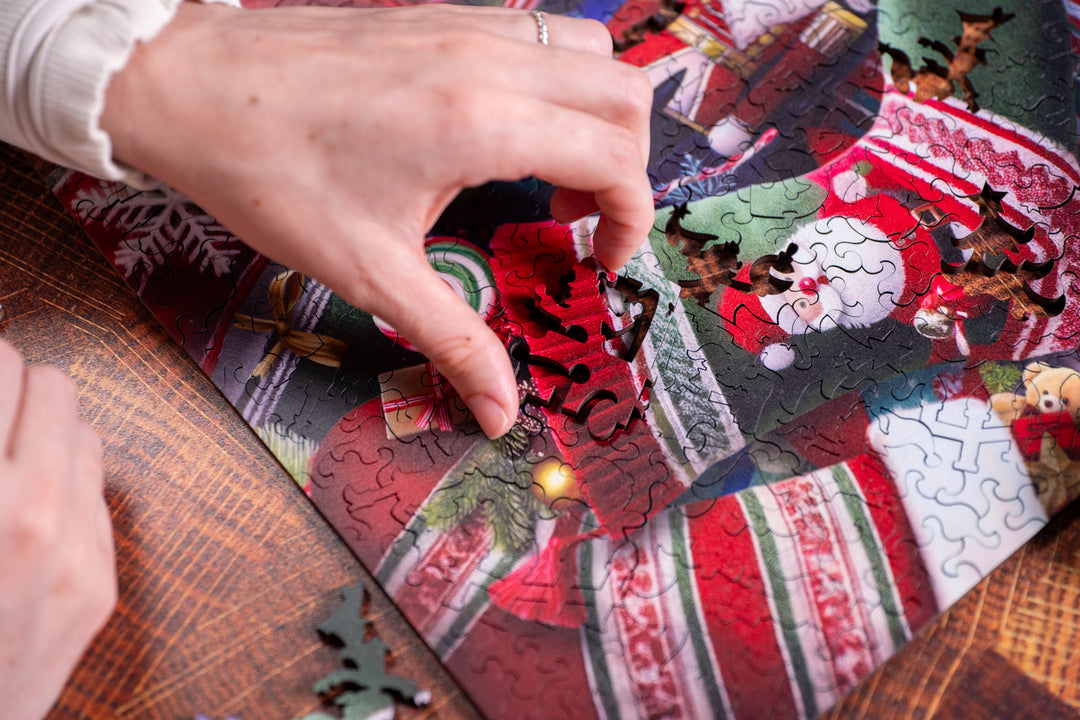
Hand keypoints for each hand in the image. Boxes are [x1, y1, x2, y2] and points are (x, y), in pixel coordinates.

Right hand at [0, 339, 116, 719]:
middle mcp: (28, 517)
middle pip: (49, 385)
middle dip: (8, 384)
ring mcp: (74, 554)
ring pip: (83, 428)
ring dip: (42, 426)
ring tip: (2, 446)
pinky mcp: (99, 584)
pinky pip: (97, 486)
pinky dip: (65, 475)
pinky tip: (27, 493)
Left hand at [101, 2, 653, 437]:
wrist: (189, 86)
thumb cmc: (272, 174)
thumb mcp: (369, 271)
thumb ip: (452, 339)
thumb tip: (500, 412)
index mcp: (481, 122)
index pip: (615, 157)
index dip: (631, 218)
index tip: (598, 259)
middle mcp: (489, 60)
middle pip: (625, 94)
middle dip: (626, 165)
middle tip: (577, 220)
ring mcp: (468, 25)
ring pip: (591, 52)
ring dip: (596, 116)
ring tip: (548, 173)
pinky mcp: (442, 14)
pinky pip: (539, 35)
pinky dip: (554, 85)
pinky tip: (503, 133)